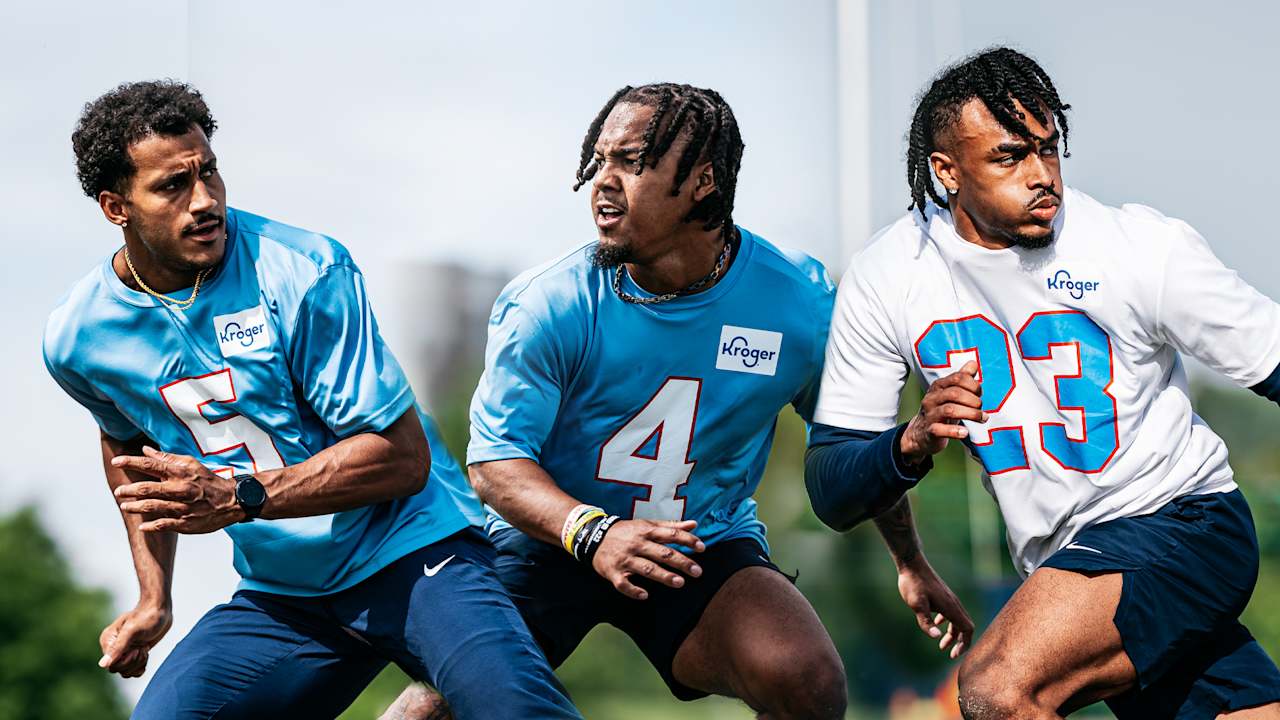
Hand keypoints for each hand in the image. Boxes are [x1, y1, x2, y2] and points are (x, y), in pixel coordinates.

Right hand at [98, 603, 171, 677]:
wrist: (160, 609)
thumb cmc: (146, 617)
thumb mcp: (132, 632)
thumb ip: (118, 648)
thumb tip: (102, 665)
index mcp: (107, 641)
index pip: (111, 665)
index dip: (125, 662)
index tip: (136, 649)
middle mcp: (113, 648)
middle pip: (118, 670)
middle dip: (133, 662)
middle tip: (143, 648)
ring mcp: (123, 651)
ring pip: (125, 672)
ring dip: (138, 664)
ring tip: (144, 649)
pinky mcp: (133, 653)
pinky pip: (133, 671)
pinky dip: (141, 666)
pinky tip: (146, 653)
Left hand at [112, 446, 243, 532]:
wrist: (232, 501)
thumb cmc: (208, 481)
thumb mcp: (191, 464)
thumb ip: (167, 458)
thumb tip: (146, 450)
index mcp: (180, 473)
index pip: (151, 464)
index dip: (131, 462)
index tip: (116, 461)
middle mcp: (180, 489)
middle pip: (148, 488)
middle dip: (129, 489)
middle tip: (118, 491)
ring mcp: (183, 507)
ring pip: (153, 507)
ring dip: (135, 507)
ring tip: (124, 506)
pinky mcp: (186, 523)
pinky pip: (165, 525)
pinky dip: (151, 526)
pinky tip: (142, 526)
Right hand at [590, 519, 705, 599]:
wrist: (594, 536)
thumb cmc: (626, 532)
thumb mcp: (647, 525)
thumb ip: (671, 526)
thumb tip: (694, 524)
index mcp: (647, 531)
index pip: (671, 534)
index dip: (687, 540)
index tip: (702, 548)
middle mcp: (637, 544)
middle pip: (662, 553)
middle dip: (681, 562)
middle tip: (697, 572)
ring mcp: (625, 559)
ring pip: (646, 568)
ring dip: (663, 576)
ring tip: (679, 582)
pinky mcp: (613, 572)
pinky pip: (623, 583)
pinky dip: (633, 590)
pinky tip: (645, 595)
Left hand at [897, 558, 973, 658]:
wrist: (912, 564)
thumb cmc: (913, 584)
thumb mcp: (916, 604)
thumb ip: (926, 622)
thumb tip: (937, 637)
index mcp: (950, 607)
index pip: (967, 629)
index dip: (965, 644)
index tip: (954, 654)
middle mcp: (953, 603)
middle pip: (965, 627)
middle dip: (960, 642)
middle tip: (949, 654)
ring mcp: (948, 598)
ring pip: (958, 620)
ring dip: (952, 634)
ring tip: (941, 645)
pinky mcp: (942, 595)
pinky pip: (951, 612)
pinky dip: (948, 622)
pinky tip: (936, 623)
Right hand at [901, 361, 985, 464]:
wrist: (919, 433)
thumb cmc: (940, 411)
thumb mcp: (949, 394)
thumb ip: (961, 379)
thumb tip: (973, 363)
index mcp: (938, 387)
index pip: (957, 378)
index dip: (973, 384)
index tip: (980, 393)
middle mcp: (932, 398)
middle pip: (955, 393)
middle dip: (973, 400)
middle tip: (981, 408)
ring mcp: (929, 415)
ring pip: (950, 410)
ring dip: (970, 414)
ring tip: (982, 418)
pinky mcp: (930, 431)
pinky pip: (941, 430)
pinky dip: (955, 431)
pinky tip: (965, 432)